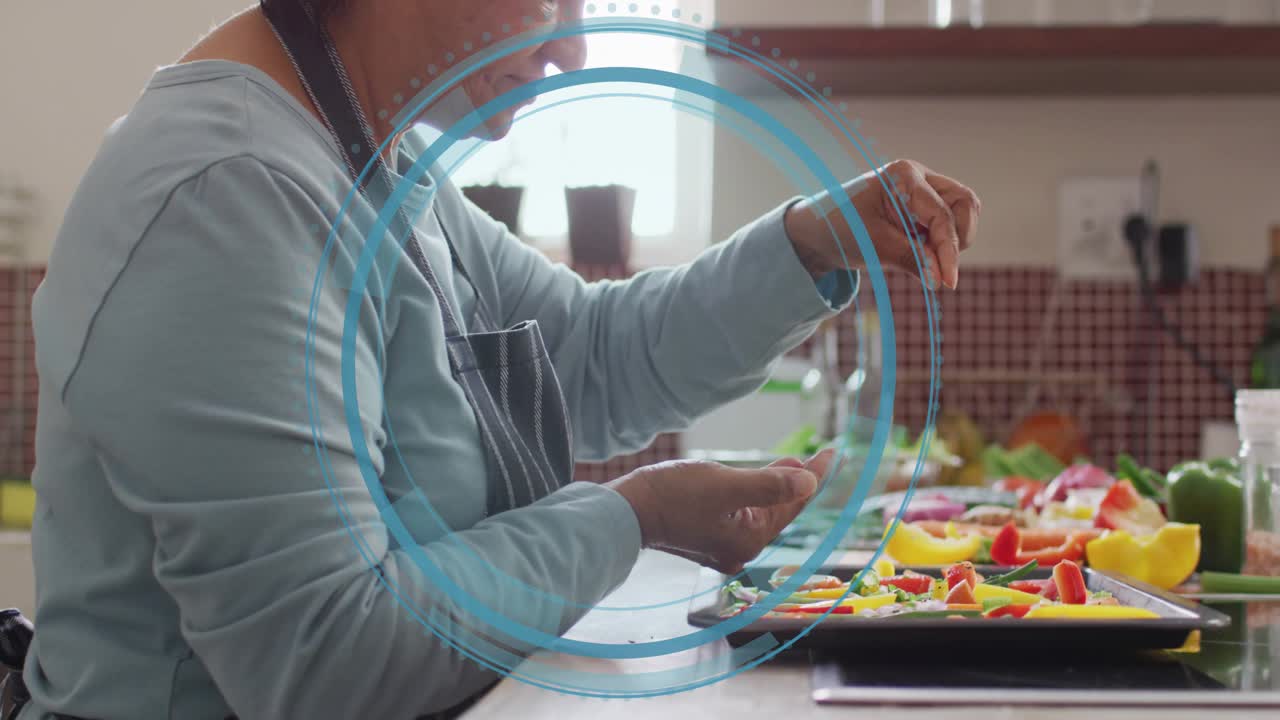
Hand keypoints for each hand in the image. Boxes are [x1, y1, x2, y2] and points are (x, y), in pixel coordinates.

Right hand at [607, 450, 834, 573]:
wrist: (627, 511)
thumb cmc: (673, 495)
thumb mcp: (725, 484)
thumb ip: (769, 484)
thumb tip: (809, 483)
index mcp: (749, 540)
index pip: (793, 504)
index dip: (814, 476)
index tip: (831, 452)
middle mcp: (740, 550)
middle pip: (779, 511)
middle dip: (796, 482)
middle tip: (815, 456)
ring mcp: (723, 546)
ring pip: (761, 511)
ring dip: (775, 486)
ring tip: (789, 462)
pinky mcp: (707, 537)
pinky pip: (742, 514)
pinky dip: (754, 495)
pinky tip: (755, 480)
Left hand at [783, 159, 980, 289]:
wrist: (817, 232)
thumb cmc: (840, 230)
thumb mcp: (874, 246)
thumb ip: (911, 259)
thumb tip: (941, 279)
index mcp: (904, 176)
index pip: (942, 214)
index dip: (949, 250)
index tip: (948, 282)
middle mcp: (919, 178)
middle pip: (964, 204)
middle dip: (958, 238)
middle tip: (939, 267)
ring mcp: (923, 192)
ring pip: (961, 214)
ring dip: (952, 241)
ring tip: (923, 259)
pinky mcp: (922, 209)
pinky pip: (947, 225)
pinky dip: (942, 244)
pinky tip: (921, 256)